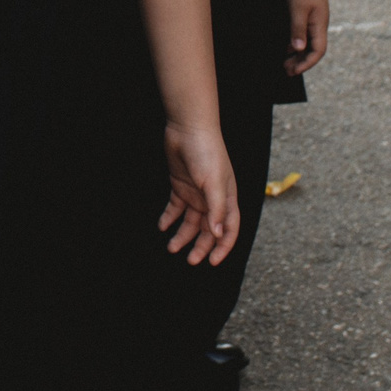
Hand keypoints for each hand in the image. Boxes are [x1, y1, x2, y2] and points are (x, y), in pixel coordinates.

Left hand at [157, 121, 239, 266]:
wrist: (188, 128)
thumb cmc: (207, 153)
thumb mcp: (214, 183)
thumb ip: (217, 209)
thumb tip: (219, 235)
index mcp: (226, 200)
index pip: (228, 230)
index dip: (223, 247)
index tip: (212, 262)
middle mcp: (212, 199)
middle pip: (208, 230)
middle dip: (200, 246)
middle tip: (190, 261)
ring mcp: (196, 193)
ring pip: (191, 222)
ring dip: (182, 235)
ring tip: (171, 247)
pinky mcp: (180, 185)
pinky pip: (175, 208)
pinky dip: (169, 218)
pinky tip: (162, 226)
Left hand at [285, 0, 329, 76]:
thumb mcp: (297, 8)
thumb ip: (297, 29)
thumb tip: (299, 49)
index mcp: (320, 25)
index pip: (317, 51)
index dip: (306, 63)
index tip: (294, 72)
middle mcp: (320, 24)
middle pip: (313, 49)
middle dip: (301, 62)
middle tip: (287, 72)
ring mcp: (315, 18)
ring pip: (309, 42)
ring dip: (298, 54)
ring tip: (286, 63)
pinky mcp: (309, 12)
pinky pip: (305, 33)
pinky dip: (297, 42)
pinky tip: (288, 47)